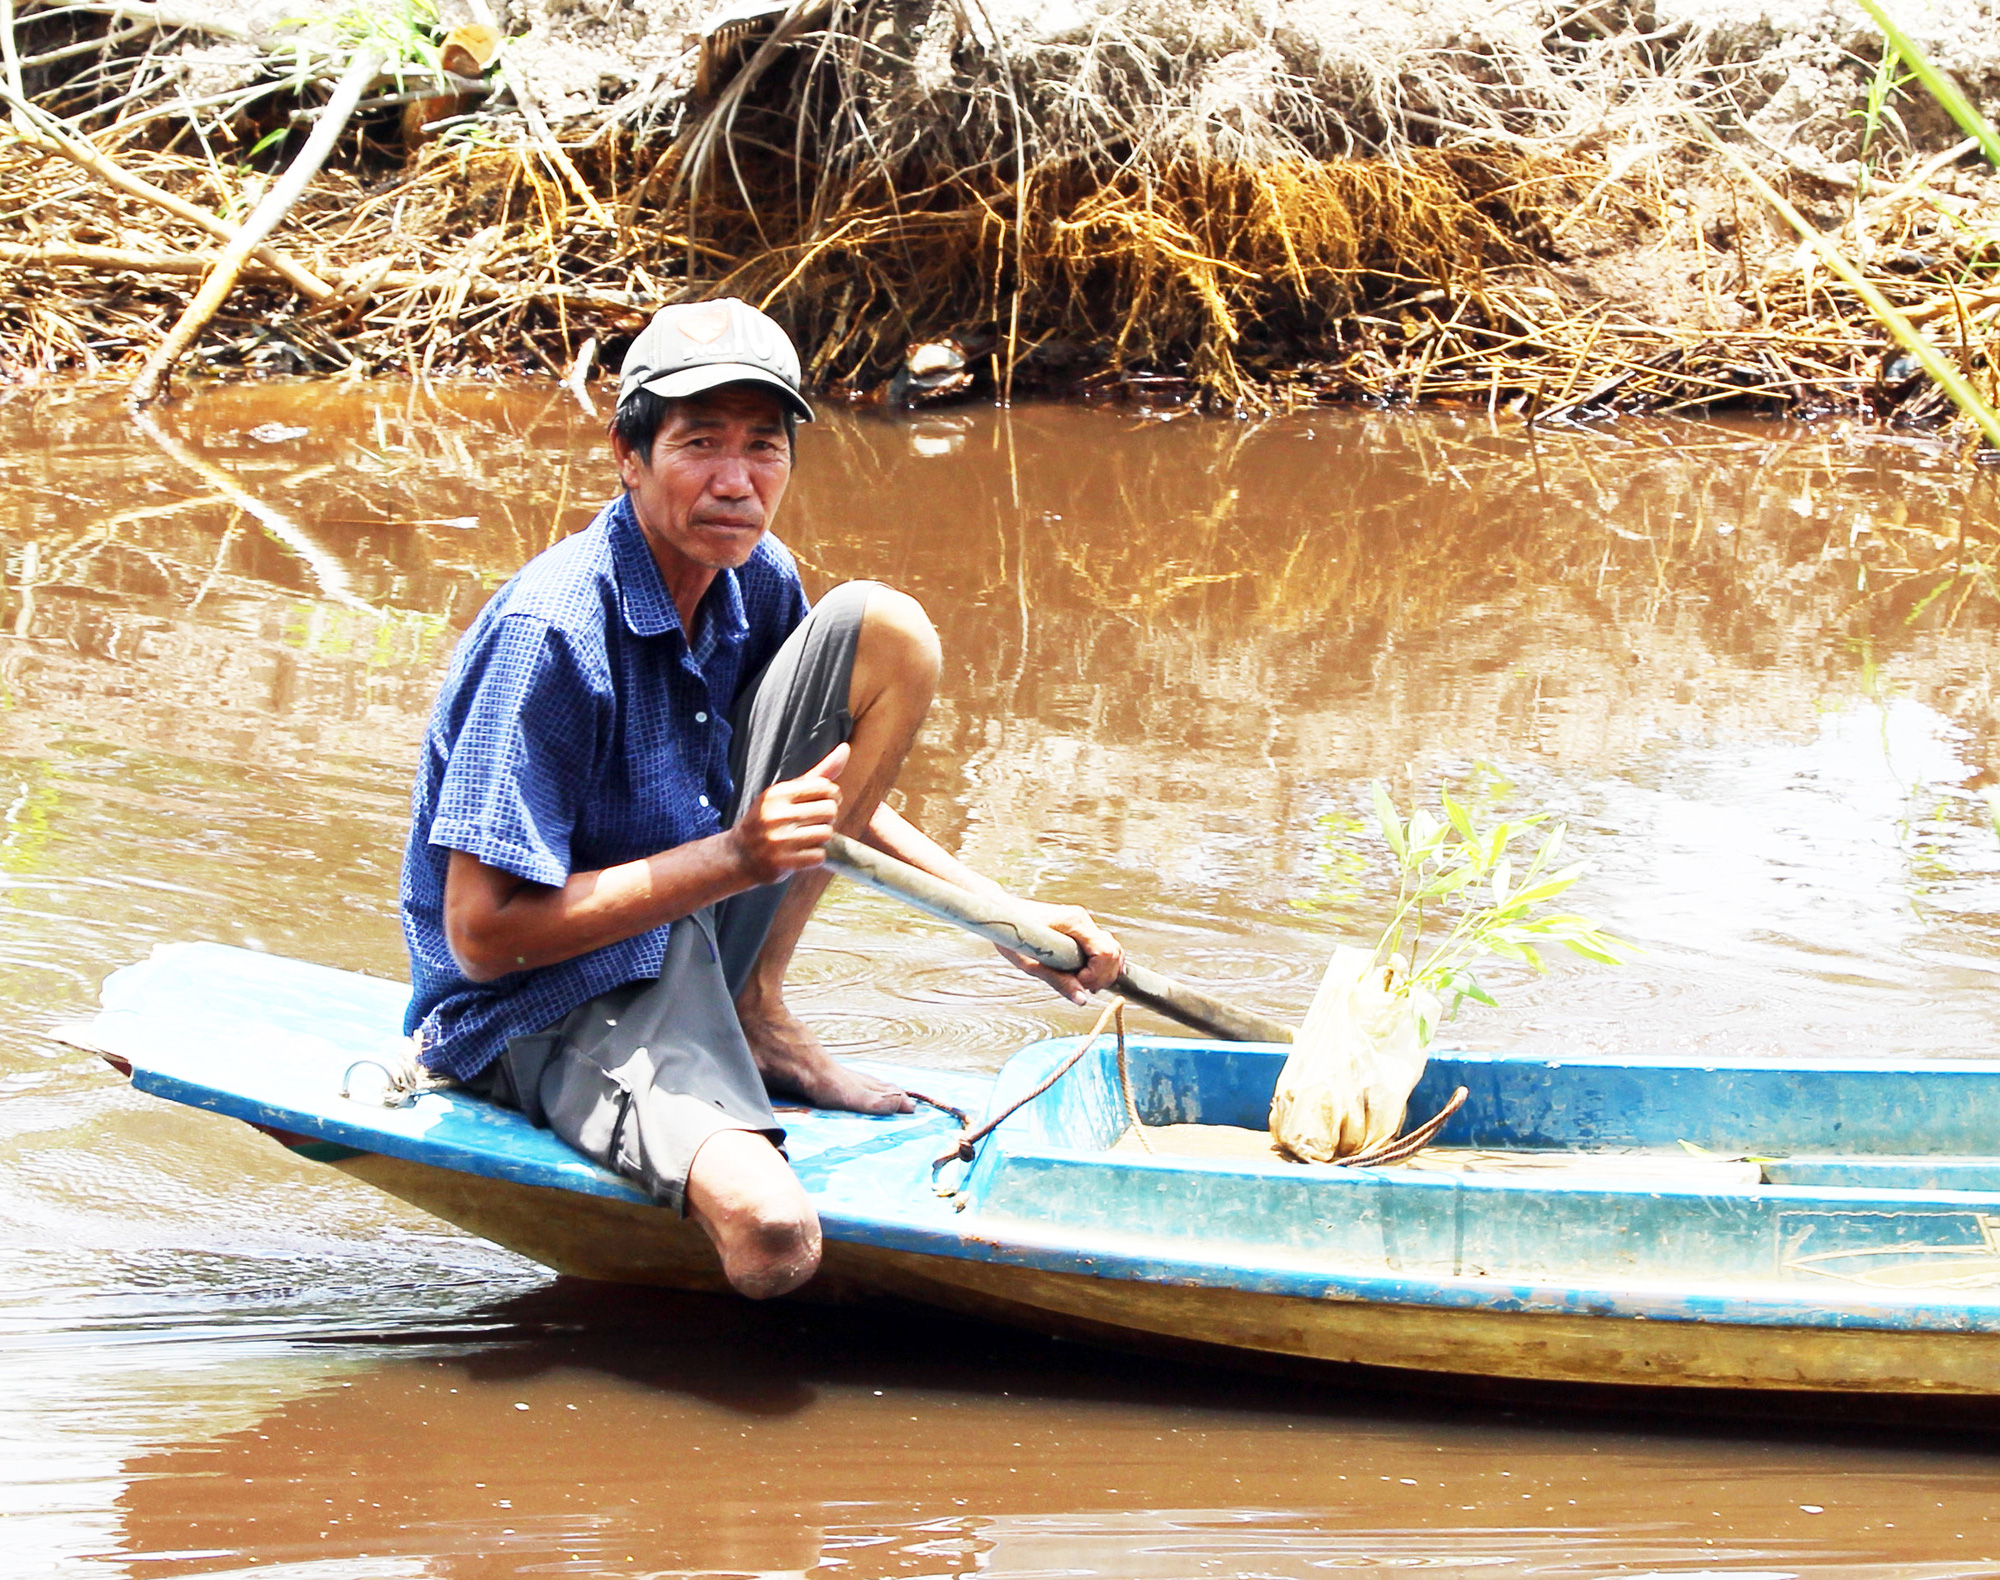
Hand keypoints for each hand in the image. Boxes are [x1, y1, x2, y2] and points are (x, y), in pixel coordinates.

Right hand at [729, 743, 847, 885]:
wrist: (739, 854)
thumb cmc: (769, 818)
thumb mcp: (788, 792)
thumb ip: (819, 772)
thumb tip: (846, 748)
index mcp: (778, 794)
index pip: (825, 787)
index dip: (832, 796)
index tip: (823, 802)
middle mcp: (777, 815)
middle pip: (830, 811)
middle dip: (828, 817)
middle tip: (814, 821)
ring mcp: (779, 840)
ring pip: (826, 833)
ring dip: (821, 837)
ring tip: (806, 837)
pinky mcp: (783, 862)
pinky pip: (818, 856)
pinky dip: (814, 855)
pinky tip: (800, 852)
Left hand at [996, 899, 1124, 1006]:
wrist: (1001, 915)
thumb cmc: (1011, 936)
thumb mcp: (1031, 963)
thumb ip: (1059, 981)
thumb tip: (1082, 1000)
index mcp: (1074, 922)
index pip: (1106, 952)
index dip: (1096, 975)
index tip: (1077, 983)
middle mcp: (1083, 919)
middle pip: (1114, 952)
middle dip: (1102, 976)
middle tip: (1079, 987)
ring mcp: (1083, 923)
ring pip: (1113, 949)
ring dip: (1103, 971)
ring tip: (1083, 983)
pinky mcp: (1080, 929)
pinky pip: (1103, 947)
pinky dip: (1101, 965)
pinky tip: (1086, 976)